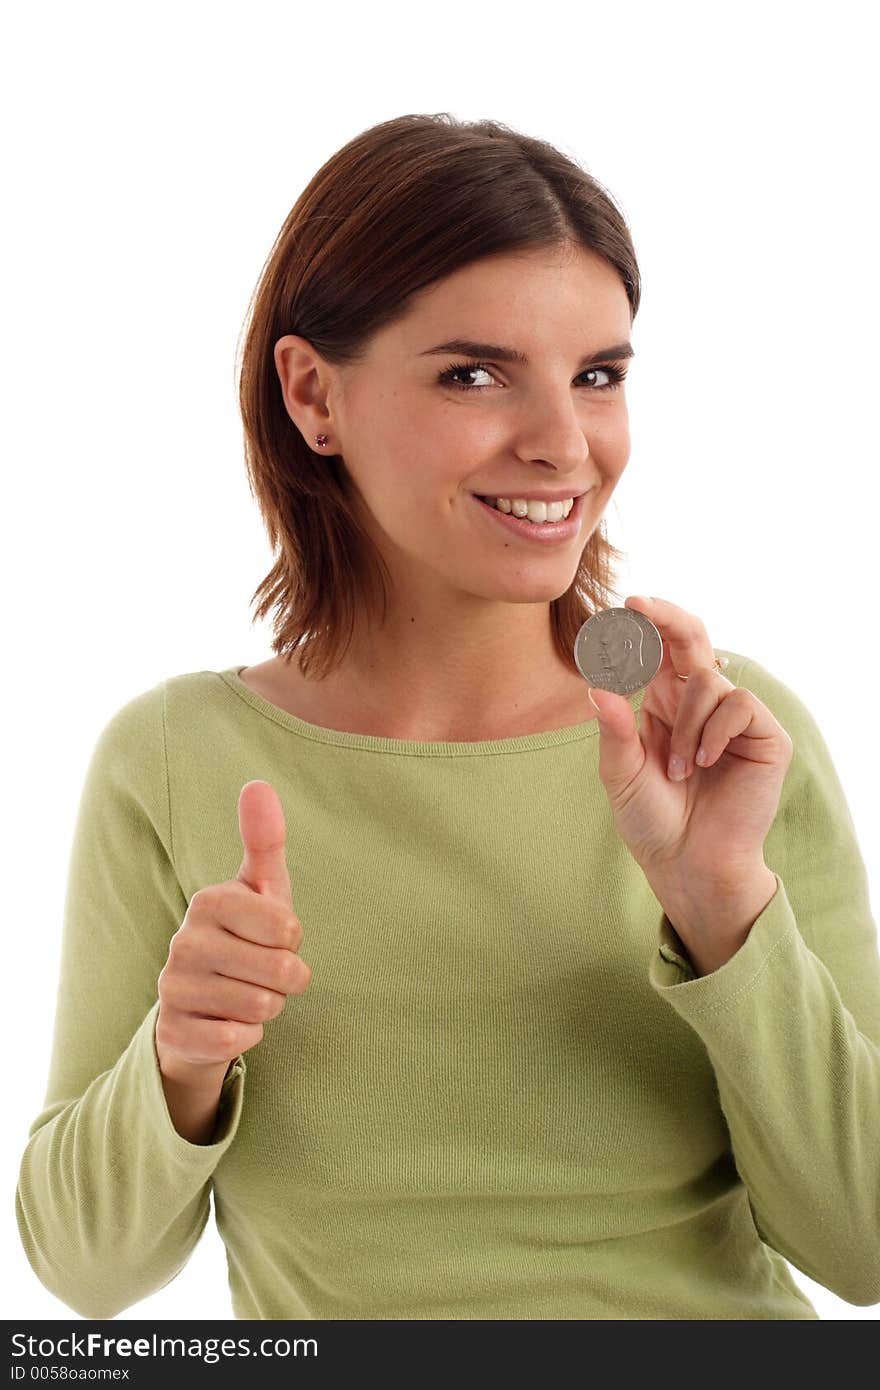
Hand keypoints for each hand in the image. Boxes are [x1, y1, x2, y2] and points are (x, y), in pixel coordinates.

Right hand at [156, 780, 311, 1085]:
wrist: (200, 1007)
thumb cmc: (245, 938)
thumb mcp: (262, 890)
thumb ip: (265, 839)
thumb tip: (258, 783)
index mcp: (209, 901)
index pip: (288, 928)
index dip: (293, 941)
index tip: (274, 938)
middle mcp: (184, 941)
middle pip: (280, 972)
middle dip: (286, 979)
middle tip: (265, 972)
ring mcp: (173, 988)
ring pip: (261, 1007)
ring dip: (267, 1008)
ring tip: (245, 994)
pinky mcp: (173, 1033)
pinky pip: (236, 1041)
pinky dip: (247, 1036)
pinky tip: (228, 1022)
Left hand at [588, 595, 792, 914]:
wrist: (687, 863)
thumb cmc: (652, 820)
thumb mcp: (621, 773)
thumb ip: (613, 730)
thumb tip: (595, 685)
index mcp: (664, 704)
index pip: (656, 650)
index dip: (638, 628)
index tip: (612, 611)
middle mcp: (699, 703)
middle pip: (691, 638)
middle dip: (666, 615)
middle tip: (638, 602)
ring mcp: (734, 718)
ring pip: (707, 680)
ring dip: (684, 724)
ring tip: (679, 770)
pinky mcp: (765, 736)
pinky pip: (738, 704)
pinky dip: (713, 731)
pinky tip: (705, 762)